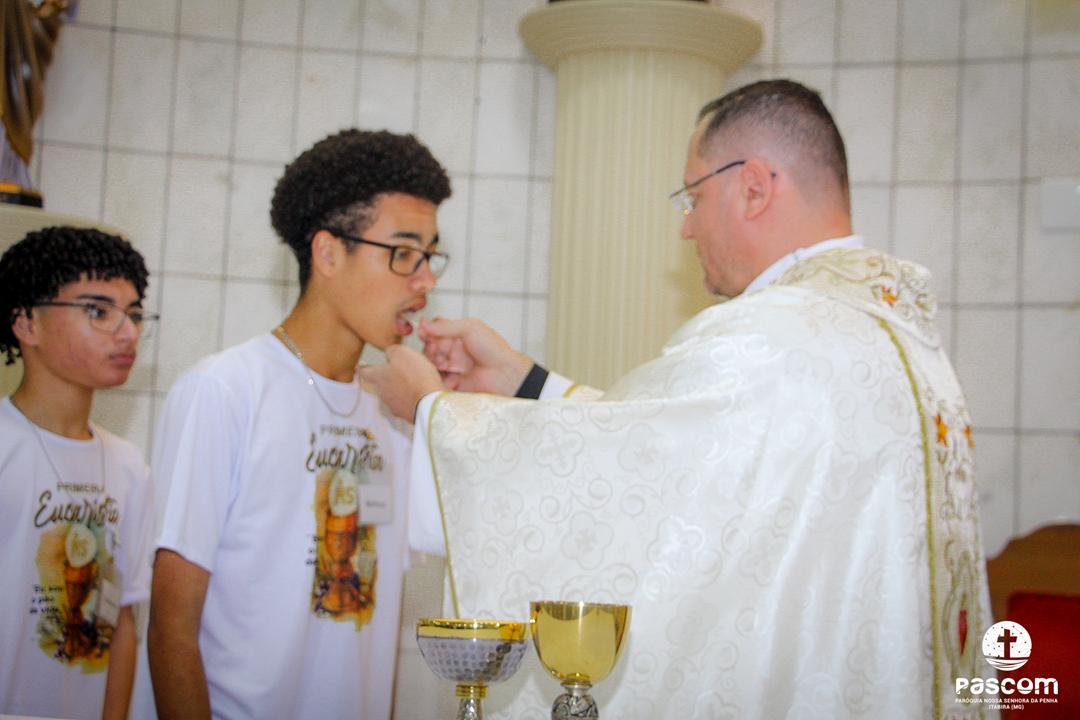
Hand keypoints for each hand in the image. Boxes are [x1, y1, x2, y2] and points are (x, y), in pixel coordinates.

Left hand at [358, 344, 443, 421]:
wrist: (430, 403)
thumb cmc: (415, 376)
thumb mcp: (403, 353)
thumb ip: (392, 351)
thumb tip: (390, 354)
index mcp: (378, 377)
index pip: (365, 372)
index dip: (363, 368)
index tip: (360, 366)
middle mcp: (382, 393)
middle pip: (381, 383)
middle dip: (389, 377)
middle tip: (401, 370)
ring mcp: (393, 406)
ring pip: (394, 393)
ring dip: (401, 388)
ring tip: (416, 381)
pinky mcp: (406, 414)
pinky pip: (406, 403)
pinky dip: (411, 398)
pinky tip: (422, 393)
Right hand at [418, 317, 532, 395]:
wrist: (505, 376)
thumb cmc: (494, 350)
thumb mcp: (471, 328)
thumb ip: (446, 326)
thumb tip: (423, 323)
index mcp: (457, 336)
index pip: (434, 332)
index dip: (427, 333)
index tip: (424, 334)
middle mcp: (453, 352)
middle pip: (430, 349)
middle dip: (429, 349)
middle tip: (435, 350)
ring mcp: (452, 368)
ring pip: (431, 366)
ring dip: (431, 365)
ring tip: (441, 365)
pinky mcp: (452, 384)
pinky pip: (437, 382)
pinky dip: (437, 379)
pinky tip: (447, 377)